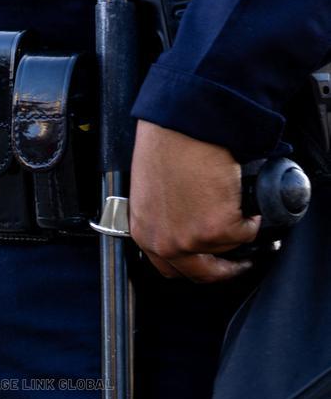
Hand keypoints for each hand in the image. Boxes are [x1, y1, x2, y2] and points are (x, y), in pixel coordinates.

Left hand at [129, 120, 260, 282]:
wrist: (184, 124)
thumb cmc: (167, 144)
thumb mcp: (153, 191)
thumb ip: (165, 215)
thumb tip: (189, 220)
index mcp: (145, 232)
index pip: (170, 267)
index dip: (194, 267)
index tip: (210, 263)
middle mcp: (164, 243)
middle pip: (200, 273)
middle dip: (224, 270)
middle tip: (240, 263)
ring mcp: (190, 239)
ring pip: (226, 250)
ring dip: (238, 234)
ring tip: (244, 216)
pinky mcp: (217, 230)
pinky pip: (245, 234)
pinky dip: (253, 221)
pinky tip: (249, 204)